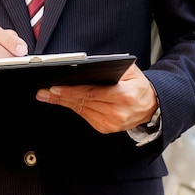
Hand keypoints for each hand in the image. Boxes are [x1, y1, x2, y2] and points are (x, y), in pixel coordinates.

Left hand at [35, 64, 157, 133]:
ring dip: (62, 103)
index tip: (54, 88)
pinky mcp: (105, 128)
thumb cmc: (138, 86)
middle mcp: (117, 112)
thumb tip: (84, 66)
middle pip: (82, 103)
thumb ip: (110, 67)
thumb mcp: (130, 71)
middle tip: (43, 92)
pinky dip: (73, 108)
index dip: (71, 91)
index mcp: (125, 96)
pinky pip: (85, 116)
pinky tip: (62, 101)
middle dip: (60, 97)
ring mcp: (111, 123)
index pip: (92, 93)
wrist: (151, 106)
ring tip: (47, 95)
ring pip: (81, 110)